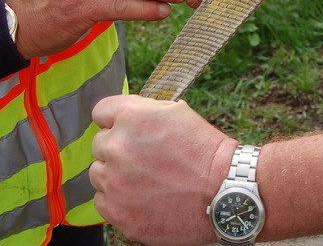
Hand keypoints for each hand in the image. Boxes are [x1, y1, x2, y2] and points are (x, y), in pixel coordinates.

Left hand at [90, 96, 236, 245]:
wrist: (224, 191)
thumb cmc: (205, 151)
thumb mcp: (177, 112)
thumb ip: (143, 111)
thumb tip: (123, 116)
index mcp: (131, 117)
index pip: (101, 112)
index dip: (114, 120)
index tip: (126, 130)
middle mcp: (117, 147)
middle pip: (99, 144)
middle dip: (119, 148)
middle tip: (145, 158)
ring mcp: (114, 182)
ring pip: (98, 173)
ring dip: (116, 174)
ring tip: (146, 179)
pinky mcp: (118, 212)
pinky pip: (103, 201)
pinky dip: (118, 199)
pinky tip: (143, 197)